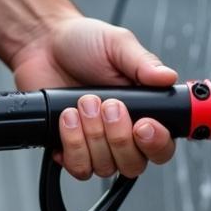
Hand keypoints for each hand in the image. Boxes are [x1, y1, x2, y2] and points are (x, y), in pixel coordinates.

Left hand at [12, 15, 178, 179]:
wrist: (43, 44)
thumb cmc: (83, 43)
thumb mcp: (119, 45)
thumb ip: (144, 63)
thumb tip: (168, 77)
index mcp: (145, 111)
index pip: (163, 145)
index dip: (157, 143)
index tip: (143, 125)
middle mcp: (124, 133)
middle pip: (135, 164)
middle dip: (118, 137)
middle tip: (107, 105)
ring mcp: (98, 145)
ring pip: (106, 167)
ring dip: (92, 137)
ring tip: (81, 104)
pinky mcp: (71, 149)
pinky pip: (78, 167)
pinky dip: (72, 145)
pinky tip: (67, 119)